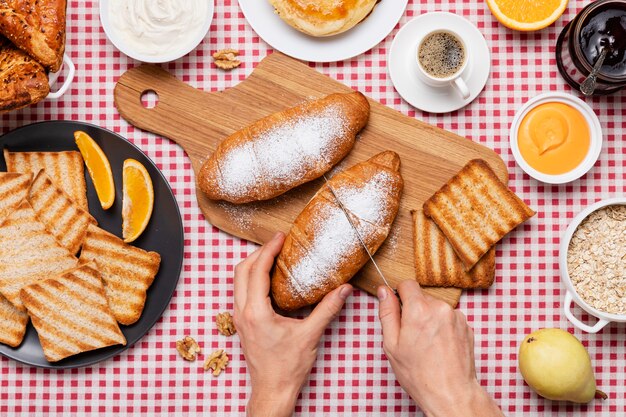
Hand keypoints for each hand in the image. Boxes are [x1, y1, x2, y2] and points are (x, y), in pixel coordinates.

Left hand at [234, 232, 352, 416]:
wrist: (272, 390)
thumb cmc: (287, 368)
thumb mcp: (310, 335)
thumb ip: (327, 309)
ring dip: (253, 265)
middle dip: (258, 253)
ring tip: (273, 257)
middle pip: (241, 271)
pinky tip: (269, 279)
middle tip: (277, 244)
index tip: (280, 238)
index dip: (269, 250)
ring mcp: (239, 318)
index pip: (257, 271)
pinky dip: (252, 278)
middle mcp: (243, 312)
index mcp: (256, 313)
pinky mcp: (242, 323)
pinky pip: (241, 292)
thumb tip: (343, 289)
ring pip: (238, 281)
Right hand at [377, 281, 503, 416]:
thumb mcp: (392, 344)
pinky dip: (443, 326)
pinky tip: (440, 346)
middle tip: (412, 335)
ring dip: (430, 318)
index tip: (399, 310)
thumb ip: (387, 312)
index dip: (400, 295)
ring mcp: (456, 316)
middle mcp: (440, 307)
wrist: (451, 393)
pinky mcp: (466, 326)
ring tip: (428, 343)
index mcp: (419, 309)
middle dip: (415, 310)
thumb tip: (384, 291)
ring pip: (436, 307)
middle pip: (422, 296)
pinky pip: (449, 317)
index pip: (407, 284)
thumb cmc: (419, 373)